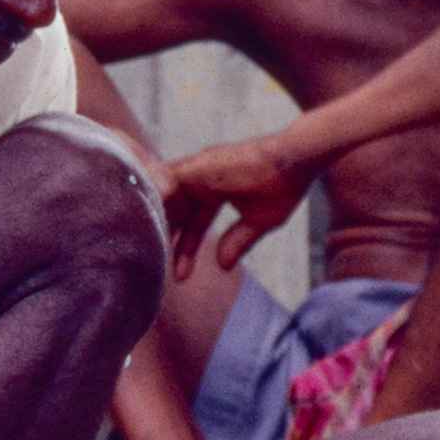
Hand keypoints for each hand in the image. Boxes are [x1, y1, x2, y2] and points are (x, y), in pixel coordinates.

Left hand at [161, 136, 315, 280]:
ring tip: (150, 258)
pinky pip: (160, 188)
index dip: (187, 247)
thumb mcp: (258, 221)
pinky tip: (147, 231)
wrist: (292, 162)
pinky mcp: (191, 169)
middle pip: (175, 213)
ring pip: (164, 200)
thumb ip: (237, 241)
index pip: (195, 221)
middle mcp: (200, 177)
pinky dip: (153, 207)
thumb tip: (223, 267)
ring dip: (157, 226)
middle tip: (159, 271)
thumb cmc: (282, 187)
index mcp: (216, 188)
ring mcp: (194, 171)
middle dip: (167, 240)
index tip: (181, 276)